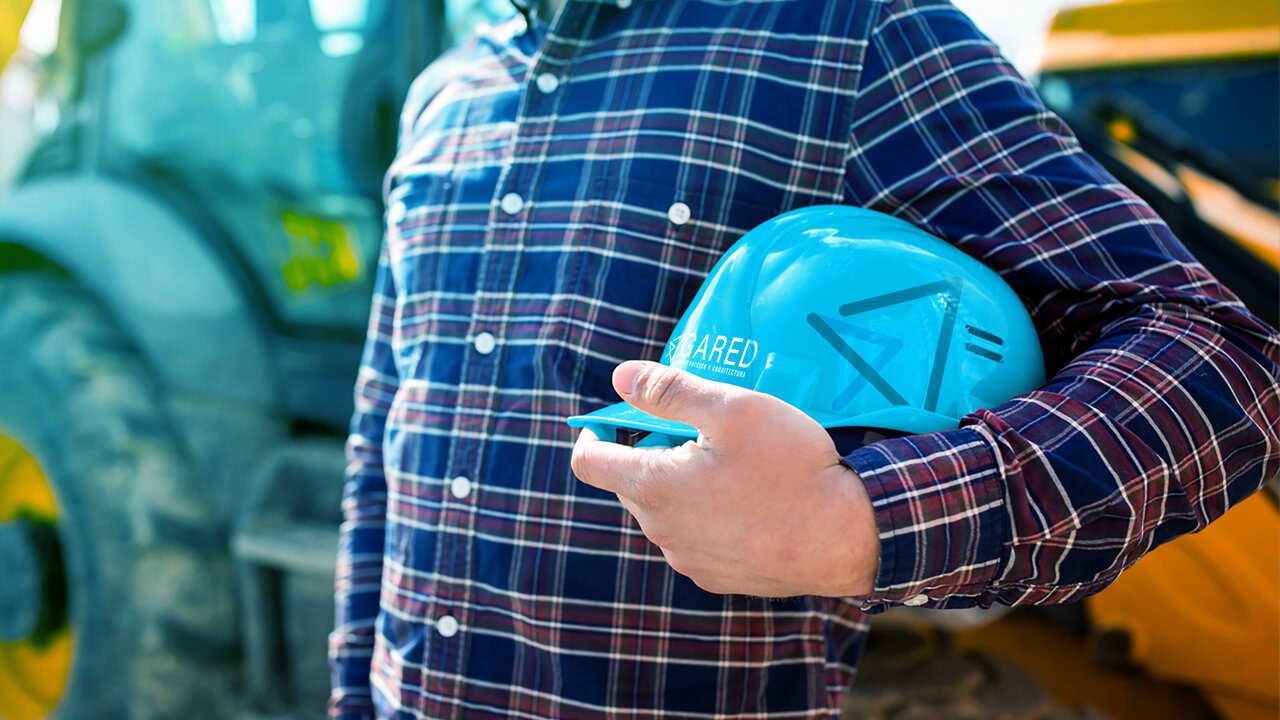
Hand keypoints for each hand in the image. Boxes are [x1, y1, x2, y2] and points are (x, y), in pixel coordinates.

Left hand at [571, 360, 879, 596]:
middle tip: (703, 432)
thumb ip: (669, 390)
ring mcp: (689, 559)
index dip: (596, 431)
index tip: (622, 415)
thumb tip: (619, 376)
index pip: (588, 461)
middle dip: (652, 452)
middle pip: (629, 483)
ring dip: (682, 484)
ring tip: (735, 466)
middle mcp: (661, 531)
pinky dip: (707, 515)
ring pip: (664, 511)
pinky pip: (694, 538)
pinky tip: (751, 501)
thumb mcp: (732, 409)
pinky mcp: (717, 577)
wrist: (848, 538)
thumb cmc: (791, 466)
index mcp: (653, 487)